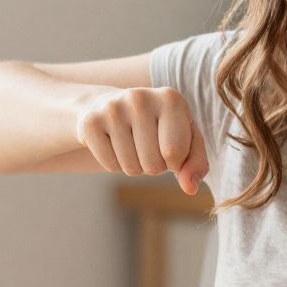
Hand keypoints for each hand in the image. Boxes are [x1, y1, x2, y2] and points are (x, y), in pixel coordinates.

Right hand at [75, 87, 208, 193]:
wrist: (109, 107)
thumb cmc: (158, 127)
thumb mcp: (185, 139)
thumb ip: (196, 163)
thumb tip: (190, 188)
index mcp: (171, 99)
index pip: (176, 154)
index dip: (174, 163)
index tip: (168, 146)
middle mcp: (141, 98)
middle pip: (153, 165)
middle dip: (153, 166)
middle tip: (146, 145)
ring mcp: (112, 108)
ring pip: (131, 169)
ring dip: (134, 166)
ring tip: (130, 142)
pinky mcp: (90, 122)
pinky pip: (109, 165)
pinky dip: (114, 163)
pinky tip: (113, 142)